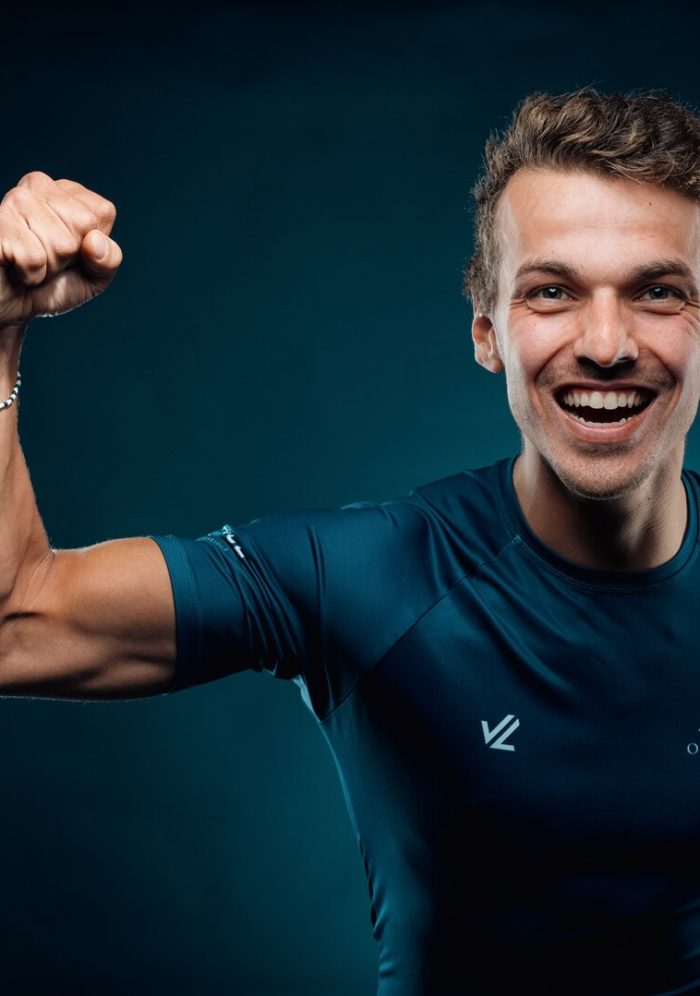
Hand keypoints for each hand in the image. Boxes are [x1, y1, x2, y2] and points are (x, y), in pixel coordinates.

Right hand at [0, 171, 121, 328]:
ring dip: (49, 268)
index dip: (92, 246)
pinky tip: (15, 268)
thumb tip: (95, 241)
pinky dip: (30, 275)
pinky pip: (34, 258)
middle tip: (48, 262)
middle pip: (83, 225)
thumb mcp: (93, 277)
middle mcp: (40, 186)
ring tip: (31, 265)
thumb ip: (109, 259)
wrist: (11, 308)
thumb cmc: (51, 286)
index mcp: (67, 192)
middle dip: (69, 257)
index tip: (71, 255)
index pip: (102, 212)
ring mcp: (15, 201)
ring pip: (61, 244)